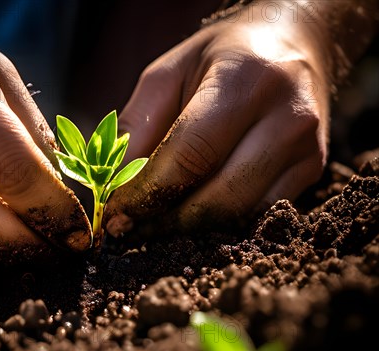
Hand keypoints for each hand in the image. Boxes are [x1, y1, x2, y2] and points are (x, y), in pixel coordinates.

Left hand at [106, 1, 337, 235]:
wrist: (292, 45)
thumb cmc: (221, 57)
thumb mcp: (167, 74)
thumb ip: (138, 125)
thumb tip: (115, 185)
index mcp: (246, 81)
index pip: (190, 155)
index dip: (147, 193)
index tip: (115, 214)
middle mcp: (287, 117)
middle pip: (218, 196)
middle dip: (165, 221)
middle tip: (130, 229)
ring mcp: (306, 149)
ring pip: (238, 214)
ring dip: (189, 228)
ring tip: (154, 223)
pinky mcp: (312, 170)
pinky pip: (257, 214)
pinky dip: (218, 222)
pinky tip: (191, 213)